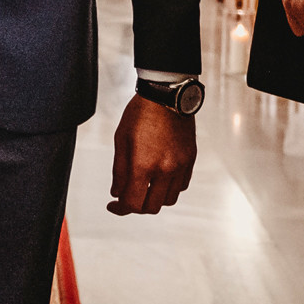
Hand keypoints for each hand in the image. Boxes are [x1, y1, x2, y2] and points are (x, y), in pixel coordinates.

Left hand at [109, 96, 195, 214]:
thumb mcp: (121, 139)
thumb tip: (116, 193)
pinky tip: (159, 177)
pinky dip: (169, 188)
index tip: (113, 205)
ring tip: (144, 186)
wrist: (167, 95)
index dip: (120, 209)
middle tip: (127, 196)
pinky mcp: (190, 161)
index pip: (132, 203)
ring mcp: (180, 166)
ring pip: (168, 200)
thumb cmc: (140, 114)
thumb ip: (119, 170)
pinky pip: (181, 186)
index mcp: (143, 165)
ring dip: (154, 198)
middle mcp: (165, 170)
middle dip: (136, 206)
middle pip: (151, 207)